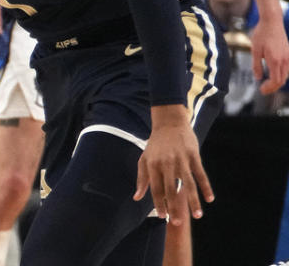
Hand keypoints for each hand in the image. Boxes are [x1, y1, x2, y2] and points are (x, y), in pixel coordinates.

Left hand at [134, 105, 212, 223]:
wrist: (169, 122)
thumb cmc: (155, 144)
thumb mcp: (144, 159)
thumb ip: (142, 179)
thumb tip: (136, 197)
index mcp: (153, 165)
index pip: (156, 189)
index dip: (159, 204)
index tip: (163, 217)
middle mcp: (166, 163)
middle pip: (171, 190)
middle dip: (174, 207)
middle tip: (177, 223)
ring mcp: (181, 160)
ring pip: (188, 184)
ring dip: (193, 201)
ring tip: (197, 216)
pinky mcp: (193, 156)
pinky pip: (200, 174)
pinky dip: (205, 187)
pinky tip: (209, 199)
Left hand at [249, 16, 288, 93]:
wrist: (272, 21)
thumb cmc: (261, 34)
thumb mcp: (255, 50)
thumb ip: (256, 65)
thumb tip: (258, 78)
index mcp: (275, 60)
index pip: (276, 81)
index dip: (269, 88)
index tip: (261, 90)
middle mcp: (284, 60)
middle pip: (282, 80)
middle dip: (273, 87)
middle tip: (263, 90)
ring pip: (286, 75)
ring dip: (278, 81)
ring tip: (267, 83)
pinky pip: (287, 68)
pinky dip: (282, 74)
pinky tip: (274, 74)